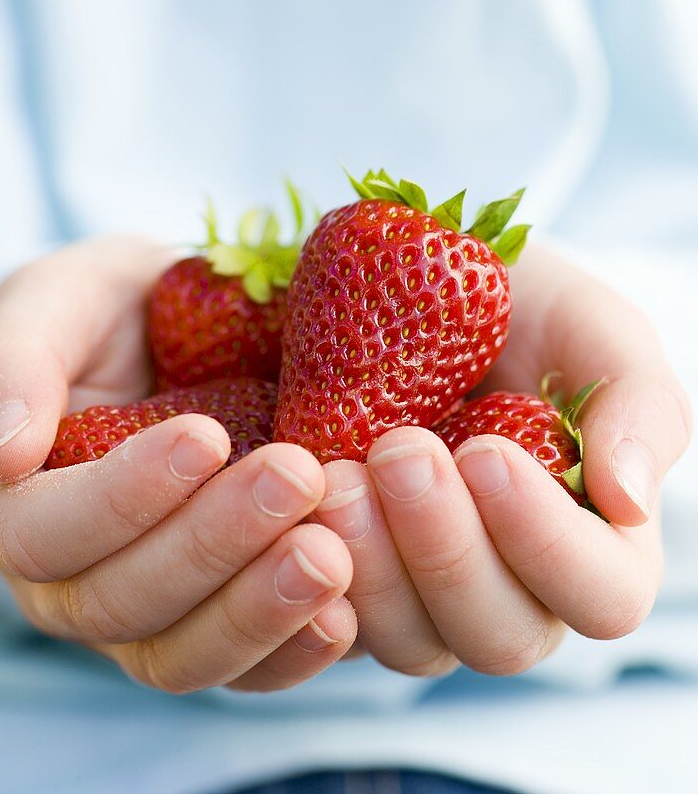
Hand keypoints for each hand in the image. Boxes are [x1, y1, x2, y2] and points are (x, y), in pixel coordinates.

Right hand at [0, 237, 355, 692]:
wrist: (182, 335)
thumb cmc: (108, 311)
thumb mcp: (57, 302)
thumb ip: (14, 362)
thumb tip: (0, 453)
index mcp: (15, 505)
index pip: (46, 533)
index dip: (123, 496)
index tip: (205, 435)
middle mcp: (69, 581)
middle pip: (122, 602)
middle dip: (212, 544)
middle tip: (295, 477)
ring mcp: (146, 614)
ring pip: (184, 655)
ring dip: (259, 610)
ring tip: (329, 554)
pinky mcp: (217, 623)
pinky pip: (247, 670)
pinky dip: (295, 652)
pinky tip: (345, 616)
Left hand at [313, 244, 691, 676]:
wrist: (417, 290)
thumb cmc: (521, 307)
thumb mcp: (592, 327)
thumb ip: (640, 406)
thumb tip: (629, 501)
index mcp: (596, 542)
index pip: (601, 595)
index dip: (547, 543)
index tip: (487, 453)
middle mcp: (518, 586)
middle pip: (500, 636)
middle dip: (446, 549)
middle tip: (399, 449)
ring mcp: (430, 594)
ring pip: (413, 642)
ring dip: (373, 566)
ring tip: (336, 474)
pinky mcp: (356, 579)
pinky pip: (334, 622)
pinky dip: (310, 573)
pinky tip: (293, 505)